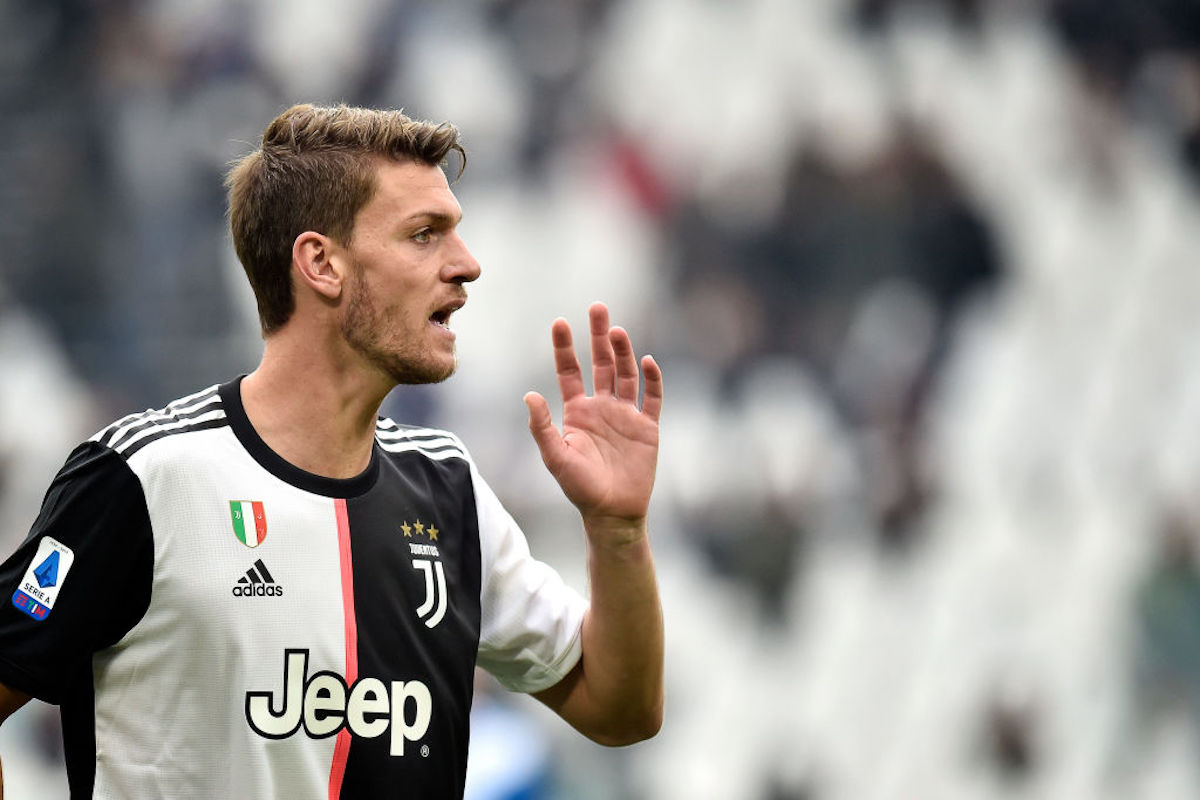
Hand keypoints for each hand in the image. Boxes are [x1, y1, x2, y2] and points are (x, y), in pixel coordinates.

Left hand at [524, 303, 662, 531]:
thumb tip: (528, 394)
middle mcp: (602, 407)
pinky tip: (648, 361)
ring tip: (617, 330)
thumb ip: (542, 427)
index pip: (570, 371)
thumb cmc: (580, 488)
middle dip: (598, 336)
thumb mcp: (556, 457)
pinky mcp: (648, 427)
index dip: (565, 347)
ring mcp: (626, 415)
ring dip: (623, 352)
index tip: (560, 322)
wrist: (612, 513)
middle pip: (601, 363)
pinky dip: (652, 380)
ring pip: (626, 374)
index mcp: (577, 411)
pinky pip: (652, 398)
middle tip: (597, 307)